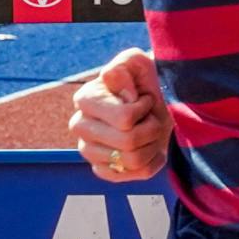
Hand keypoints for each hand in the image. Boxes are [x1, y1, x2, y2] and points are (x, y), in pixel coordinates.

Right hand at [68, 48, 172, 181]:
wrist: (158, 104)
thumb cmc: (146, 81)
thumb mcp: (138, 63)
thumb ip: (124, 65)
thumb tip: (114, 85)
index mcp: (85, 99)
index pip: (124, 119)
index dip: (144, 109)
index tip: (145, 98)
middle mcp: (80, 126)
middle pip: (128, 142)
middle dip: (151, 129)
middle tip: (153, 118)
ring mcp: (88, 151)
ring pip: (132, 160)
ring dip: (152, 145)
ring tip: (152, 132)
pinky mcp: (101, 170)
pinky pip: (134, 175)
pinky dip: (151, 163)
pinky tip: (150, 149)